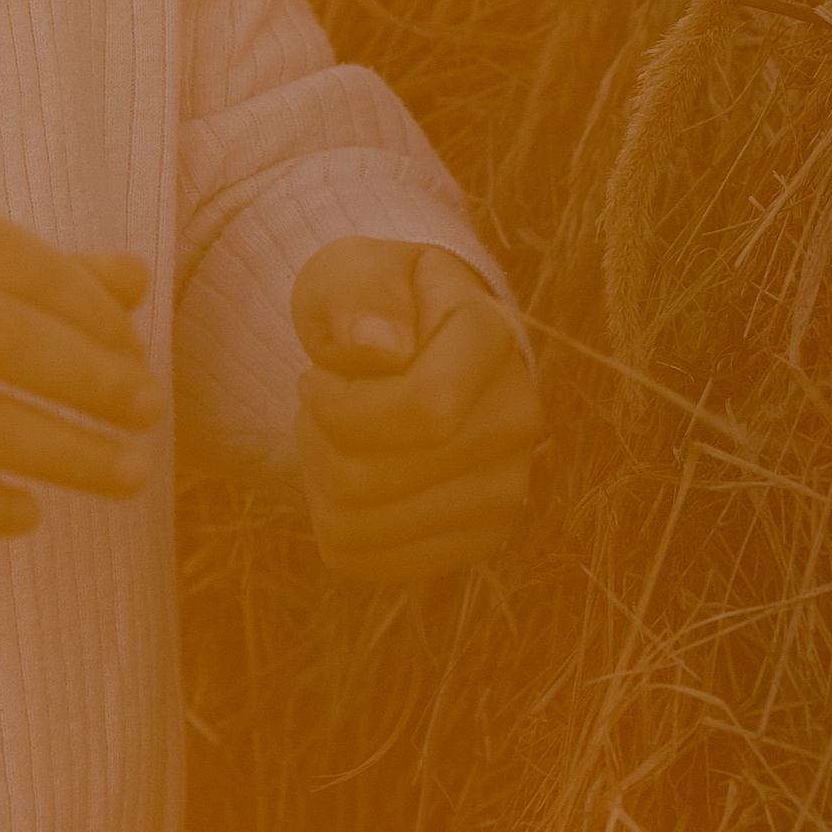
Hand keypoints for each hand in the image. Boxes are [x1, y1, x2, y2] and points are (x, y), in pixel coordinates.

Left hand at [291, 240, 535, 583]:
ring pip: (359, 524)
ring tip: (336, 436)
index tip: (315, 377)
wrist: (414, 348)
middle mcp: (517, 419)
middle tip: (321, 403)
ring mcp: (506, 488)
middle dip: (316, 439)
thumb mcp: (353, 269)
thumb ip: (361, 292)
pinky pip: (366, 561)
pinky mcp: (479, 538)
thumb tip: (380, 349)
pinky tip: (351, 477)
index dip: (339, 406)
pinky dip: (333, 523)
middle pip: (372, 476)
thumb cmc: (374, 305)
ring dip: (320, 479)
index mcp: (492, 338)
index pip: (424, 410)